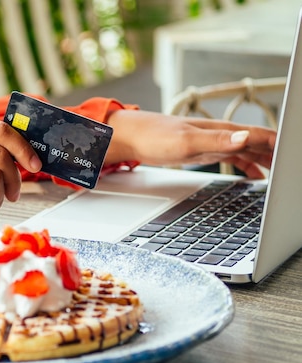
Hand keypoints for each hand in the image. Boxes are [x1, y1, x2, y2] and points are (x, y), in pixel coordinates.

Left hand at [105, 110, 276, 178]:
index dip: (281, 144)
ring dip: (268, 161)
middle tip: (292, 170)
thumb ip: (215, 140)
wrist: (132, 137)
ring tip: (283, 175)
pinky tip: (255, 177)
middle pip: (259, 143)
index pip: (260, 135)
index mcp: (222, 130)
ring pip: (249, 151)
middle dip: (279, 154)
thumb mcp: (185, 142)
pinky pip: (235, 158)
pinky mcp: (204, 151)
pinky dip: (249, 166)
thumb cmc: (154, 136)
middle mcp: (221, 134)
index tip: (294, 156)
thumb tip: (244, 137)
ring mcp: (214, 142)